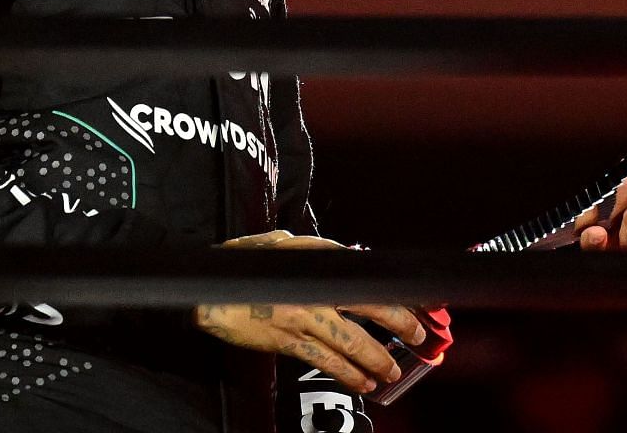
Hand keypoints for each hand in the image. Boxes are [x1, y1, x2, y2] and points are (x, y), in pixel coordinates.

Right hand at [193, 230, 429, 394]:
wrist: (209, 294)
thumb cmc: (245, 265)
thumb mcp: (282, 244)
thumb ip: (318, 251)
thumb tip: (350, 259)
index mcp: (317, 264)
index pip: (366, 276)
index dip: (394, 289)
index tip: (418, 299)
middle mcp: (315, 291)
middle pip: (369, 308)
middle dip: (399, 324)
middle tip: (418, 337)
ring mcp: (303, 319)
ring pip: (351, 342)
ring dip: (376, 359)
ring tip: (392, 371)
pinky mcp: (288, 342)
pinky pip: (325, 361)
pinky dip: (347, 374)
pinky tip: (362, 382)